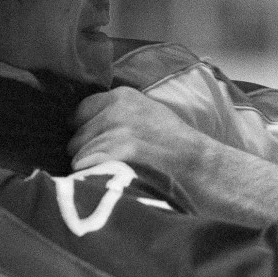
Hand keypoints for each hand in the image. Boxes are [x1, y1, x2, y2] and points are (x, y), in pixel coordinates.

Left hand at [69, 86, 206, 173]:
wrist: (202, 166)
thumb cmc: (178, 148)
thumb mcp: (149, 114)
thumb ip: (119, 113)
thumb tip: (83, 125)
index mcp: (123, 96)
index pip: (80, 112)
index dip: (88, 133)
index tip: (102, 146)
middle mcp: (116, 109)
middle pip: (75, 136)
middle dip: (88, 152)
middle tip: (115, 164)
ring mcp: (115, 131)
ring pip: (78, 156)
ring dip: (92, 169)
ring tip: (119, 173)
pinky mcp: (116, 152)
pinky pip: (84, 169)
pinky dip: (94, 179)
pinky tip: (115, 180)